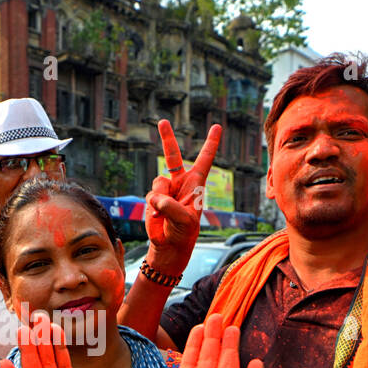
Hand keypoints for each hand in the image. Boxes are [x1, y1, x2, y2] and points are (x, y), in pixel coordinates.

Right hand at [144, 120, 220, 271]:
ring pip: (158, 181)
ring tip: (165, 212)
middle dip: (167, 138)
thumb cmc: (184, 233)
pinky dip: (153, 206)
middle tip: (163, 121)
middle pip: (173, 156)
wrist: (169, 246)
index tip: (216, 127)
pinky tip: (158, 217)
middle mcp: (180, 183)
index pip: (204, 159)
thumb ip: (171, 207)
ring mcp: (165, 189)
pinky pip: (150, 194)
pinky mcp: (153, 198)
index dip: (210, 143)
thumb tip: (156, 197)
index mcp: (196, 184)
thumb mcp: (185, 221)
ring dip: (161, 197)